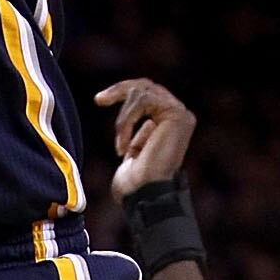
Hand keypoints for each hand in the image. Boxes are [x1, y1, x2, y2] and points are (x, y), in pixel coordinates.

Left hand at [98, 78, 196, 197]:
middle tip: (99, 100)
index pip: (147, 94)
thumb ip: (138, 134)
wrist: (145, 195)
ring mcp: (181, 114)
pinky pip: (143, 101)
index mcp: (170, 124)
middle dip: (119, 90)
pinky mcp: (177, 115)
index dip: (122, 92)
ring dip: (123, 120)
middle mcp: (179, 116)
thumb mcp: (133, 150)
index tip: (99, 100)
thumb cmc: (135, 183)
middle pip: (146, 85)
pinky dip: (127, 121)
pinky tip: (124, 146)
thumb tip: (138, 118)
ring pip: (141, 93)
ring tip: (121, 146)